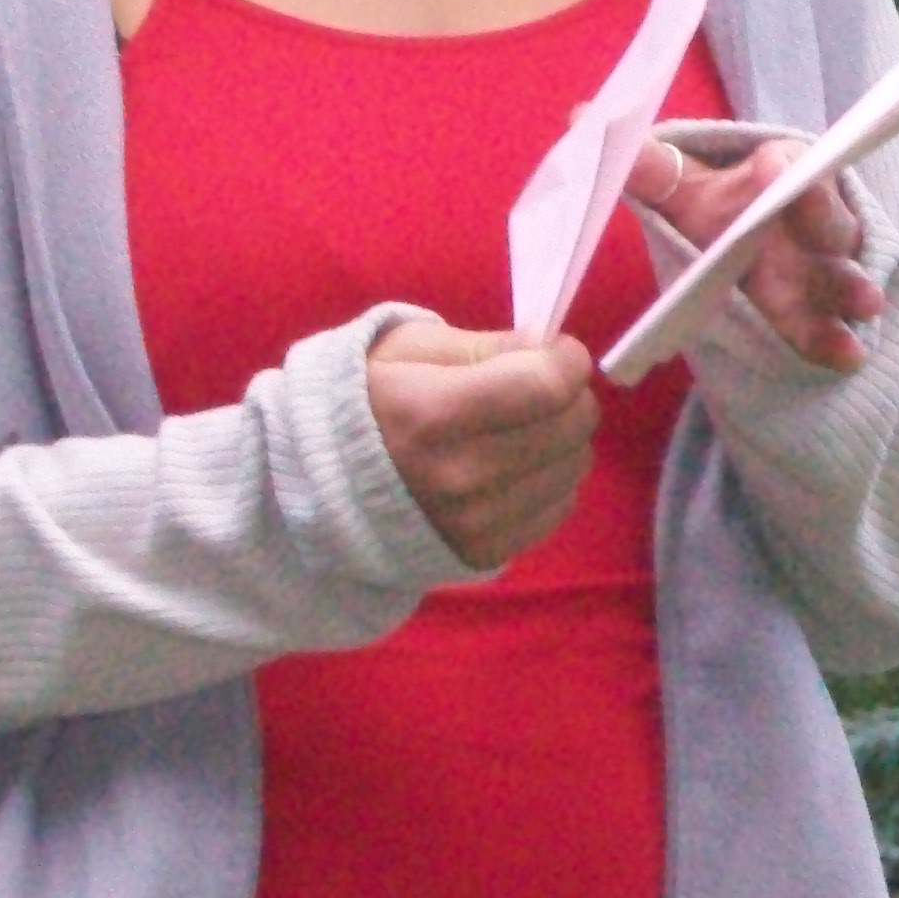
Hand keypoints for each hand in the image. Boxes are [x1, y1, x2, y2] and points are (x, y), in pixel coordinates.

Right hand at [368, 321, 598, 567]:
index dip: (566, 359)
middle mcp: (461, 476)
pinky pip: (559, 506)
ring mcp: (476, 523)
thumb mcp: (411, 348)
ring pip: (574, 465)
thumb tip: (550, 349)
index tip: (555, 352)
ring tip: (524, 427)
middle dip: (569, 394)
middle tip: (540, 387)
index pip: (547, 385)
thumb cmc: (368, 401)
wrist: (323, 485)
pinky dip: (550, 479)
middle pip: (570, 426)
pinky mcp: (486, 552)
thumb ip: (486, 345)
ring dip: (563, 438)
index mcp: (434, 415)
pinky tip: (517, 465)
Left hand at [628, 138, 885, 370]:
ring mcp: (824, 256)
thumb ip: (644, 163)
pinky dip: (840, 338)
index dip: (784, 175)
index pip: (787, 166)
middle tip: (831, 246)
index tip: (776, 178)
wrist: (743, 234)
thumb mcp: (677, 185)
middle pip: (819, 224)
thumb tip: (581, 116)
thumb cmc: (712, 206)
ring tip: (860, 318)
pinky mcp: (830, 293)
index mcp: (773, 168)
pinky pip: (836, 314)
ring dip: (846, 294)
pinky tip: (850, 358)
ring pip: (834, 272)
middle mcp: (806, 208)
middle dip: (828, 238)